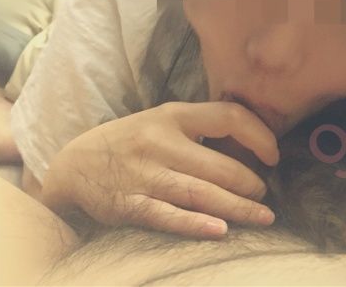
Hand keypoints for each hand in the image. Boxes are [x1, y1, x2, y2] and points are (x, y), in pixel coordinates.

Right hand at [40, 101, 278, 237]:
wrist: (72, 164)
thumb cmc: (130, 143)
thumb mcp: (161, 122)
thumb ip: (199, 129)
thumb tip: (251, 146)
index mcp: (173, 115)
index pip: (229, 116)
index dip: (259, 135)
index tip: (273, 155)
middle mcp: (160, 141)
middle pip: (220, 165)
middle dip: (251, 183)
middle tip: (265, 196)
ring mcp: (144, 174)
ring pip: (201, 192)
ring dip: (237, 207)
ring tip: (263, 217)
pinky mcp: (128, 204)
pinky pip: (167, 215)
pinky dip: (195, 224)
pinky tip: (221, 230)